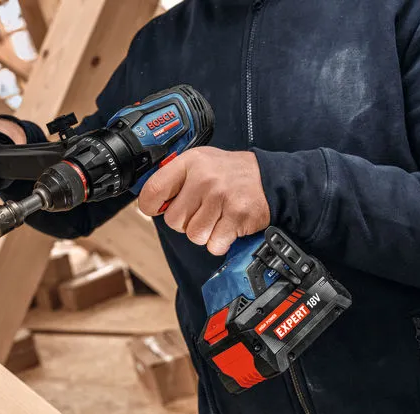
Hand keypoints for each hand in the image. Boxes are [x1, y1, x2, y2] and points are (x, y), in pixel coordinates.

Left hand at [138, 147, 270, 254]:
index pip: (153, 189)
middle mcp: (204, 178)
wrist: (270, 179)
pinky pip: (214, 244)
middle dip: (185, 223)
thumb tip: (150, 202)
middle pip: (173, 221)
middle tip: (202, 211)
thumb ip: (175, 179)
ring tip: (217, 217)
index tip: (157, 209)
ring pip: (194, 235)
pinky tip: (227, 225)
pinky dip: (220, 241)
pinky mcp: (236, 215)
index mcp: (190, 162)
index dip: (149, 206)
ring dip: (204, 233)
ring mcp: (221, 197)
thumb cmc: (230, 175)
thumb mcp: (200, 163)